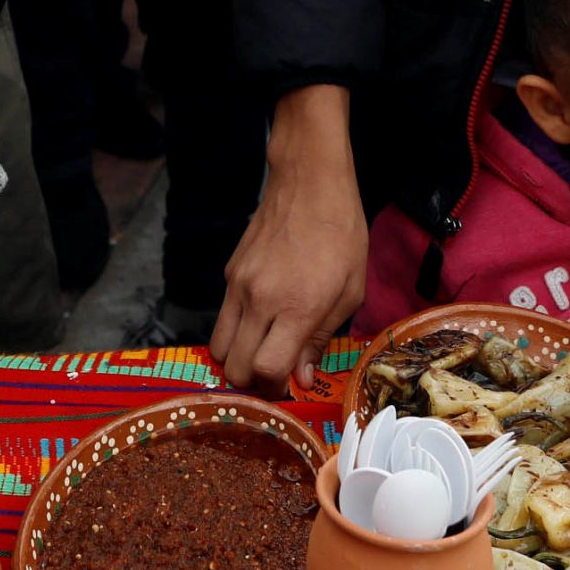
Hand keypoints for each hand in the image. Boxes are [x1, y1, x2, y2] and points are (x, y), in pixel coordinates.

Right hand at [212, 88, 369, 390]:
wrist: (309, 182)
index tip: (288, 386)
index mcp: (296, 308)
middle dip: (252, 380)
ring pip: (218, 346)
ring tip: (262, 351)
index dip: (275, 387)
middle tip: (273, 374)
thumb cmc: (342, 234)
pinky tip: (260, 319)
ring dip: (237, 358)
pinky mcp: (229, 271)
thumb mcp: (351, 290)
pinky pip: (223, 316)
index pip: (266, 369)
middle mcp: (259, 301)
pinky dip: (236, 329)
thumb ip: (322, 338)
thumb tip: (302, 378)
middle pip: (234, 366)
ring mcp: (238, 285)